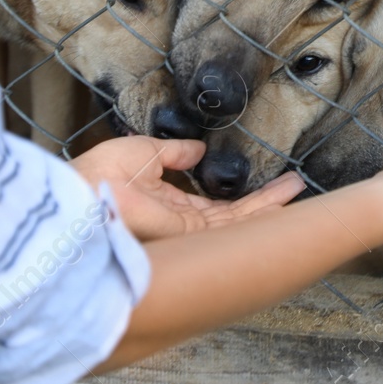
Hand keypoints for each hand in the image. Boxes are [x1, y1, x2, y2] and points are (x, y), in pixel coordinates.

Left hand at [70, 137, 303, 240]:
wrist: (84, 192)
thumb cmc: (101, 172)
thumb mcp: (144, 151)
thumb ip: (173, 152)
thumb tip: (197, 149)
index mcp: (164, 204)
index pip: (210, 204)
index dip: (237, 195)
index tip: (260, 181)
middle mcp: (179, 223)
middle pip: (231, 217)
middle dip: (264, 202)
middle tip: (294, 186)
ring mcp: (186, 233)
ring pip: (237, 223)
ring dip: (269, 205)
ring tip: (297, 189)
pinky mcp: (189, 234)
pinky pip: (231, 226)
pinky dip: (259, 213)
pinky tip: (281, 202)